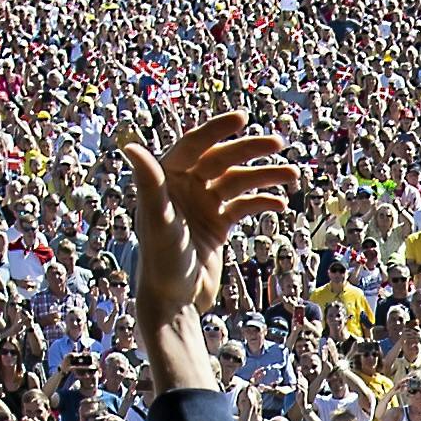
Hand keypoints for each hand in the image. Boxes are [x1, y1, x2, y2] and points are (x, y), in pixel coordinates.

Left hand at [129, 120, 300, 366]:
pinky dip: (261, 202)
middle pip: (221, 159)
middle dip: (250, 150)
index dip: (216, 130)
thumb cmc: (161, 261)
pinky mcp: (217, 225)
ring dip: (265, 176)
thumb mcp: (157, 220)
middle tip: (278, 143)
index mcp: (165, 179)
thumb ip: (148, 182)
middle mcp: (184, 188)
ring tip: (292, 174)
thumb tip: (128, 146)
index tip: (242, 118)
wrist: (173, 302)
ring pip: (238, 181)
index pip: (193, 144)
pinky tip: (280, 205)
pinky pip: (243, 206)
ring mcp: (202, 206)